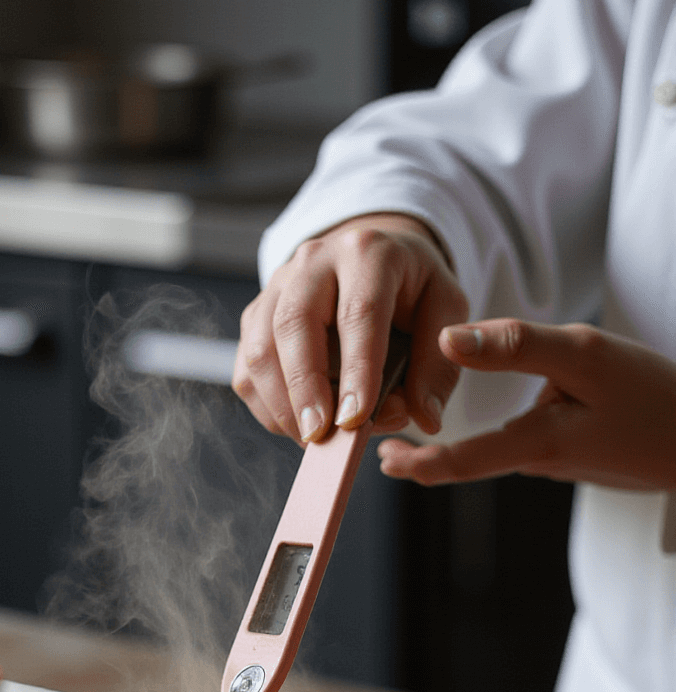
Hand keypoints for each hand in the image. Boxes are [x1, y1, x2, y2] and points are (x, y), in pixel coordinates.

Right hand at [233, 213, 467, 445]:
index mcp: (367, 252)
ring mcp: (277, 287)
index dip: (357, 370)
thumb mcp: (444, 308)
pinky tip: (297, 425)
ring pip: (260, 348)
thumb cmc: (410, 288)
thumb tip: (424, 418)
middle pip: (294, 324)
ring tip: (313, 438)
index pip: (359, 312)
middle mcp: (314, 261)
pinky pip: (247, 368)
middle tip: (320, 435)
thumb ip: (437, 364)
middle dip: (305, 389)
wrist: (371, 259)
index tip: (356, 418)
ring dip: (281, 404)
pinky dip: (268, 407)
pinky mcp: (256, 316)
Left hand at [378, 320, 675, 490]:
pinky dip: (516, 428)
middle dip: (432, 456)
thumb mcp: (585, 355)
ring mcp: (563, 461)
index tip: (383, 460)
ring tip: (431, 419)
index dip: (417, 464)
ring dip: (473, 440)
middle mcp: (542, 461)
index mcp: (537, 443)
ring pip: (507, 447)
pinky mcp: (580, 453)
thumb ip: (516, 346)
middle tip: (391, 448)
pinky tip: (526, 405)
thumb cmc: (653, 394)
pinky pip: (536, 440)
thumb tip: (446, 339)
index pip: (460, 463)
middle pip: (475, 461)